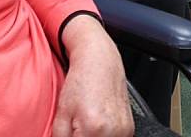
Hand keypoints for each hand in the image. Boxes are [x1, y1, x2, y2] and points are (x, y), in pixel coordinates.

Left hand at [52, 17, 132, 136]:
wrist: (99, 61)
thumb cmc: (81, 81)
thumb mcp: (61, 112)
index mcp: (93, 129)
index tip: (71, 132)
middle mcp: (112, 132)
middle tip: (78, 126)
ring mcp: (123, 131)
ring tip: (87, 123)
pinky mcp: (129, 129)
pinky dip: (105, 136)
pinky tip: (98, 122)